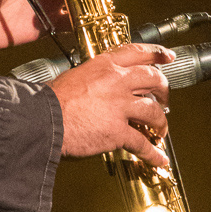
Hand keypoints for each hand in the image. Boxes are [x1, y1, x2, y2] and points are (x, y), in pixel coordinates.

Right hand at [50, 44, 172, 166]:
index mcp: (105, 65)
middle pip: (154, 80)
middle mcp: (117, 82)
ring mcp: (120, 107)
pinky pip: (142, 144)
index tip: (167, 57)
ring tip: (160, 130)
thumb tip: (100, 86)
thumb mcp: (74, 75)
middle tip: (165, 99)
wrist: (43, 120)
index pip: (138, 53)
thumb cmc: (51, 100)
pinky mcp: (118, 132)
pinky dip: (154, 153)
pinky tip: (159, 158)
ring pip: (154, 112)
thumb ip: (93, 78)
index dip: (157, 54)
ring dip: (161, 123)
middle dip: (164, 91)